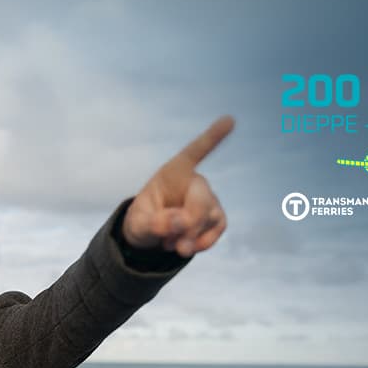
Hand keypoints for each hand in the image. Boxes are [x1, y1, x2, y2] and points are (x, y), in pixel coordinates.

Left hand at [122, 116, 233, 256]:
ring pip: (209, 216)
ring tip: (169, 245)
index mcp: (174, 172)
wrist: (151, 236)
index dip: (213, 136)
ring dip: (190, 236)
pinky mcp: (216, 218)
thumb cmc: (143, 220)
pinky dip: (202, 243)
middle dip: (189, 222)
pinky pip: (217, 230)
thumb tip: (179, 224)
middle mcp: (195, 182)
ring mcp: (209, 200)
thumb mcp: (138, 224)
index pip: (195, 151)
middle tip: (172, 242)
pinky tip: (186, 248)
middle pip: (202, 197)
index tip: (229, 119)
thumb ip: (154, 223)